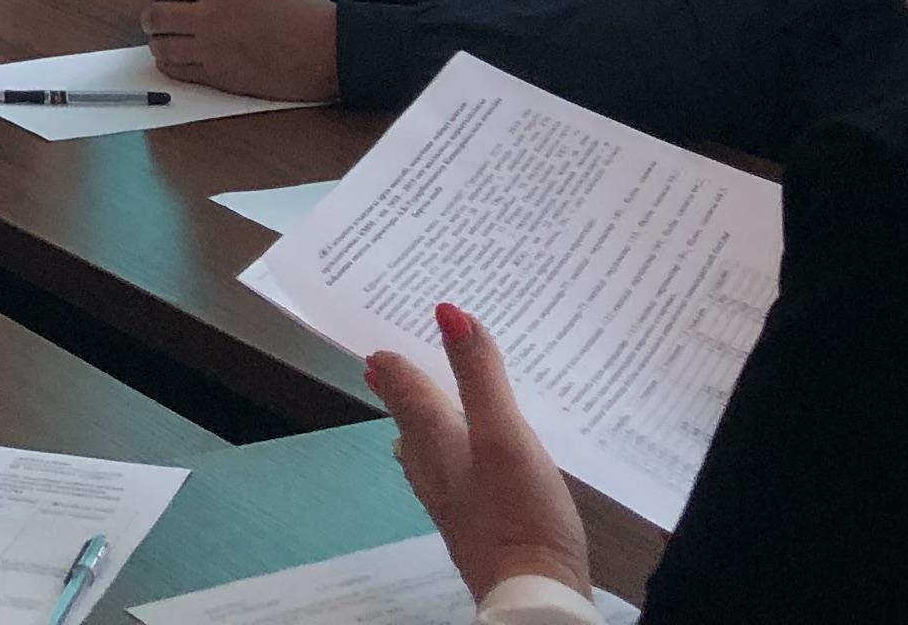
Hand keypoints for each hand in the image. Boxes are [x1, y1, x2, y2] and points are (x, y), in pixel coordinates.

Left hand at [141, 0, 338, 98]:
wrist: (327, 51)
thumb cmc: (308, 10)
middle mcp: (213, 16)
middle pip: (158, 15)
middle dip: (152, 16)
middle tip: (156, 18)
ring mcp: (214, 49)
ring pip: (163, 46)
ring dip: (158, 42)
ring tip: (164, 40)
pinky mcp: (221, 77)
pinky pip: (180, 71)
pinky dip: (170, 64)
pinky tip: (176, 59)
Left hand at [366, 301, 594, 601]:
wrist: (531, 596)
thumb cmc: (516, 512)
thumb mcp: (503, 433)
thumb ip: (479, 375)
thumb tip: (448, 312)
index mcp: (438, 442)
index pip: (408, 393)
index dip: (395, 366)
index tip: (376, 347)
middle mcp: (436, 470)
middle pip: (409, 422)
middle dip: (399, 392)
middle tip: (382, 367)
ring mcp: (454, 501)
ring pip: (424, 452)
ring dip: (417, 423)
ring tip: (409, 408)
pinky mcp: (476, 524)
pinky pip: (451, 474)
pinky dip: (448, 453)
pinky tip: (458, 464)